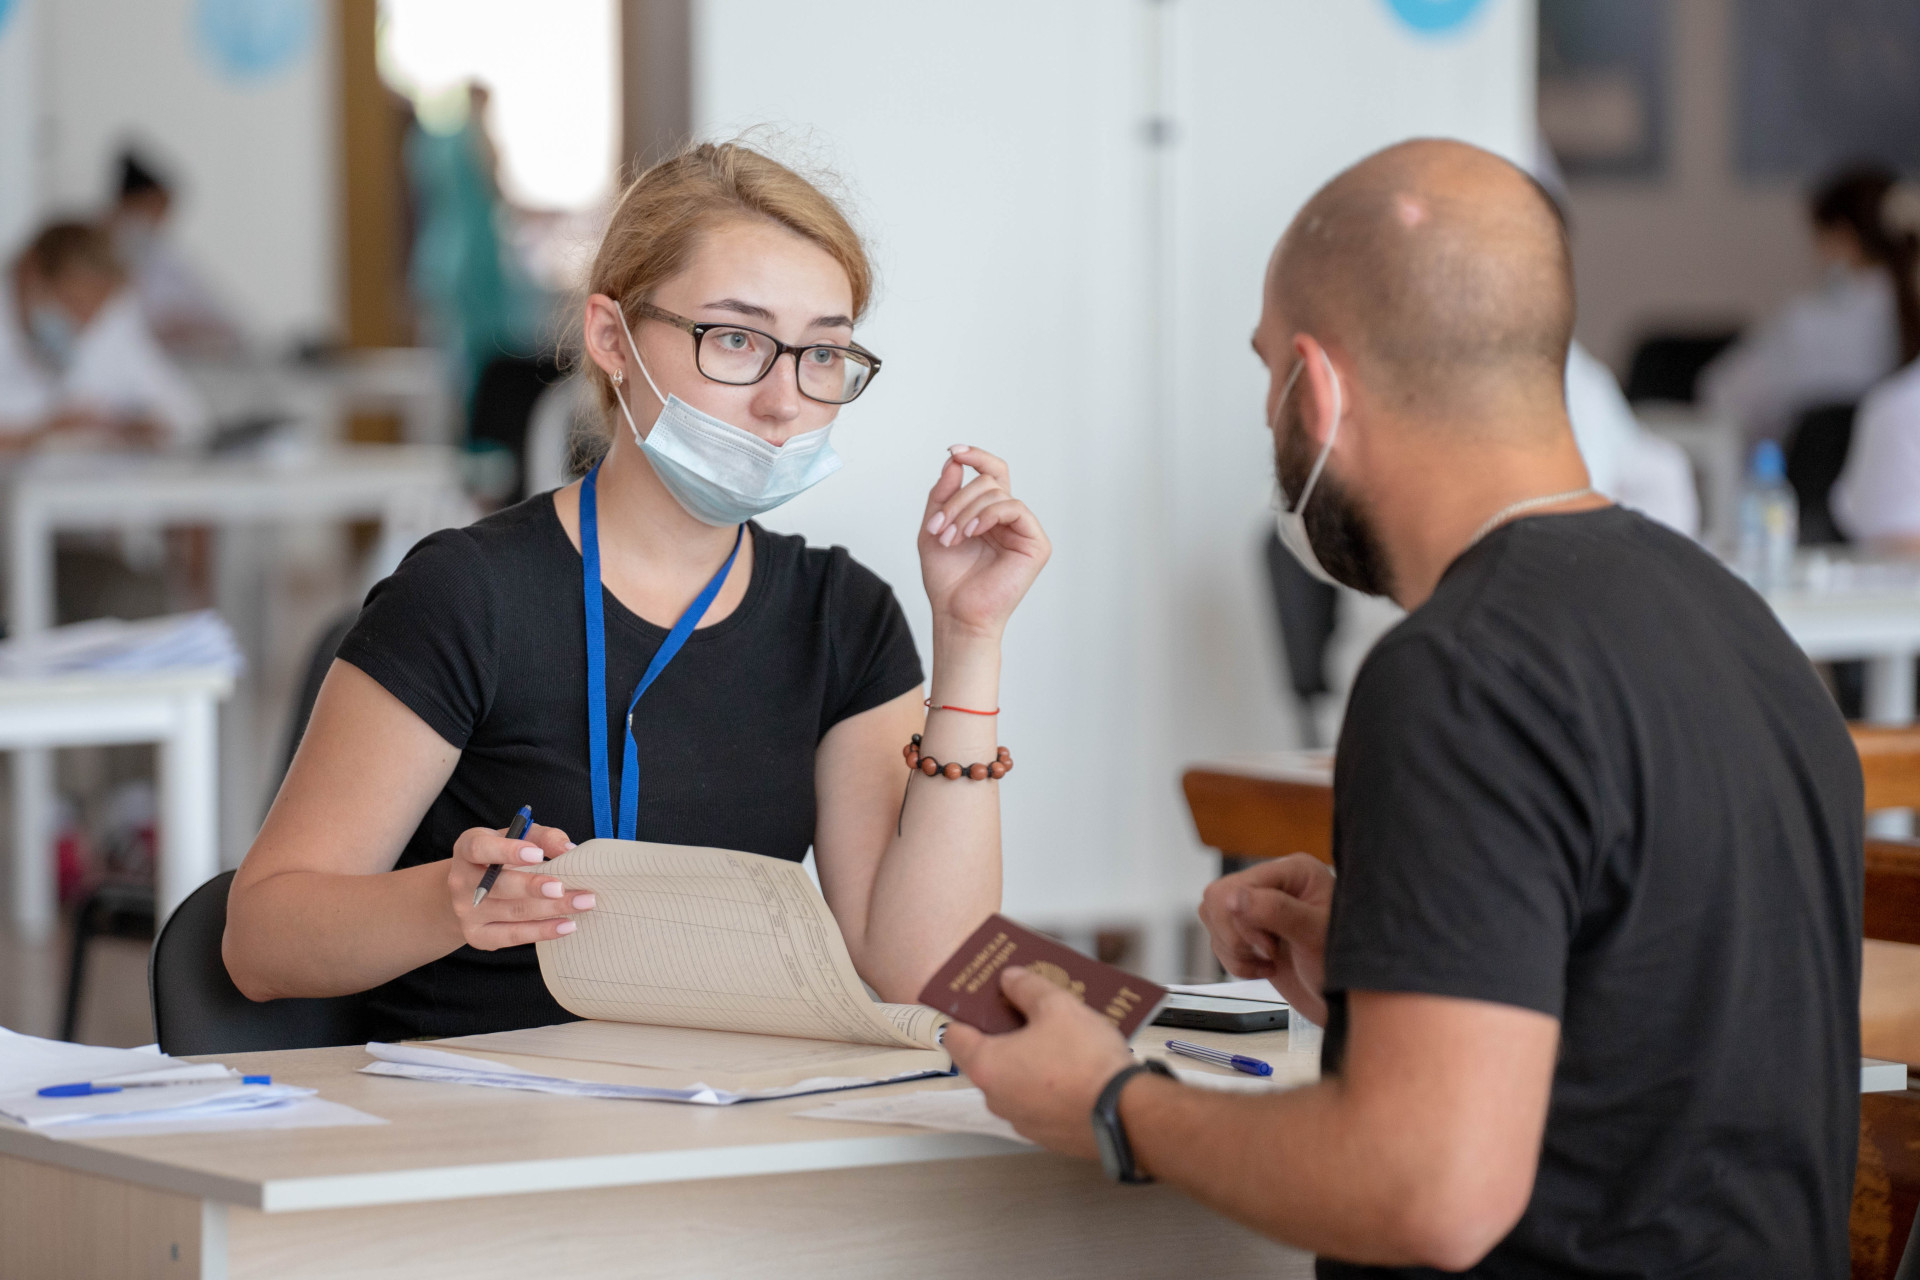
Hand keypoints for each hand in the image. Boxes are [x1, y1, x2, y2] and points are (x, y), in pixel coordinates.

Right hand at [445, 822, 591, 950]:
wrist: (471, 892)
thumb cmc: (502, 858)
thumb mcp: (518, 838)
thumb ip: (544, 838)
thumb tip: (569, 851)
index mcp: (467, 849)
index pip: (480, 848)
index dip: (507, 851)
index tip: (537, 854)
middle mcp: (460, 881)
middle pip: (499, 886)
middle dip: (534, 887)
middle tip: (563, 888)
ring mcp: (467, 912)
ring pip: (512, 912)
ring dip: (551, 909)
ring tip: (582, 903)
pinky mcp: (478, 936)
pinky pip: (513, 935)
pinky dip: (543, 931)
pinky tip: (567, 925)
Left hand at [919, 446, 1049, 640]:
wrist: (956, 614)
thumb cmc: (947, 579)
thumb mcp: (933, 527)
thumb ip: (942, 494)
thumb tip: (954, 461)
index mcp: (989, 514)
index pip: (992, 473)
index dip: (976, 456)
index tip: (954, 451)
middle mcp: (1009, 519)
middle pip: (989, 481)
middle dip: (957, 499)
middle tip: (939, 527)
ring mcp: (1024, 530)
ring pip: (997, 493)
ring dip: (966, 511)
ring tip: (951, 538)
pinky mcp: (1036, 544)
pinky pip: (1015, 508)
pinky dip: (988, 515)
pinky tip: (972, 532)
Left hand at [943, 966, 1136, 1157]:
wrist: (1126, 1114)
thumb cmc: (1088, 1065)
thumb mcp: (1058, 1006)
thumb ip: (1027, 987)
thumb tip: (1012, 979)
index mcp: (987, 1066)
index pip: (954, 1035)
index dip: (966, 1013)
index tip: (978, 1000)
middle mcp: (997, 1098)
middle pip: (987, 1056)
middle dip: (1006, 1033)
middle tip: (1028, 1011)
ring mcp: (1021, 1119)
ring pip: (1015, 1080)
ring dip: (1030, 1060)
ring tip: (1059, 1037)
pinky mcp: (1047, 1133)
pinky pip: (1038, 1101)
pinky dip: (1048, 1085)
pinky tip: (1073, 1066)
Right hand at [1197, 853, 1334, 1024]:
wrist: (1348, 1002)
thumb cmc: (1346, 964)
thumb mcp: (1315, 934)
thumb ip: (1275, 910)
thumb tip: (1233, 897)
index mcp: (1293, 872)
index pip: (1236, 886)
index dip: (1243, 920)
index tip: (1271, 944)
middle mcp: (1274, 886)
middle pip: (1217, 901)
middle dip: (1236, 936)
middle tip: (1270, 952)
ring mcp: (1261, 912)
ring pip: (1214, 921)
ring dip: (1235, 951)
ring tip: (1270, 961)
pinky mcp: (1252, 936)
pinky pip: (1219, 942)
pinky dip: (1236, 963)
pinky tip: (1265, 968)